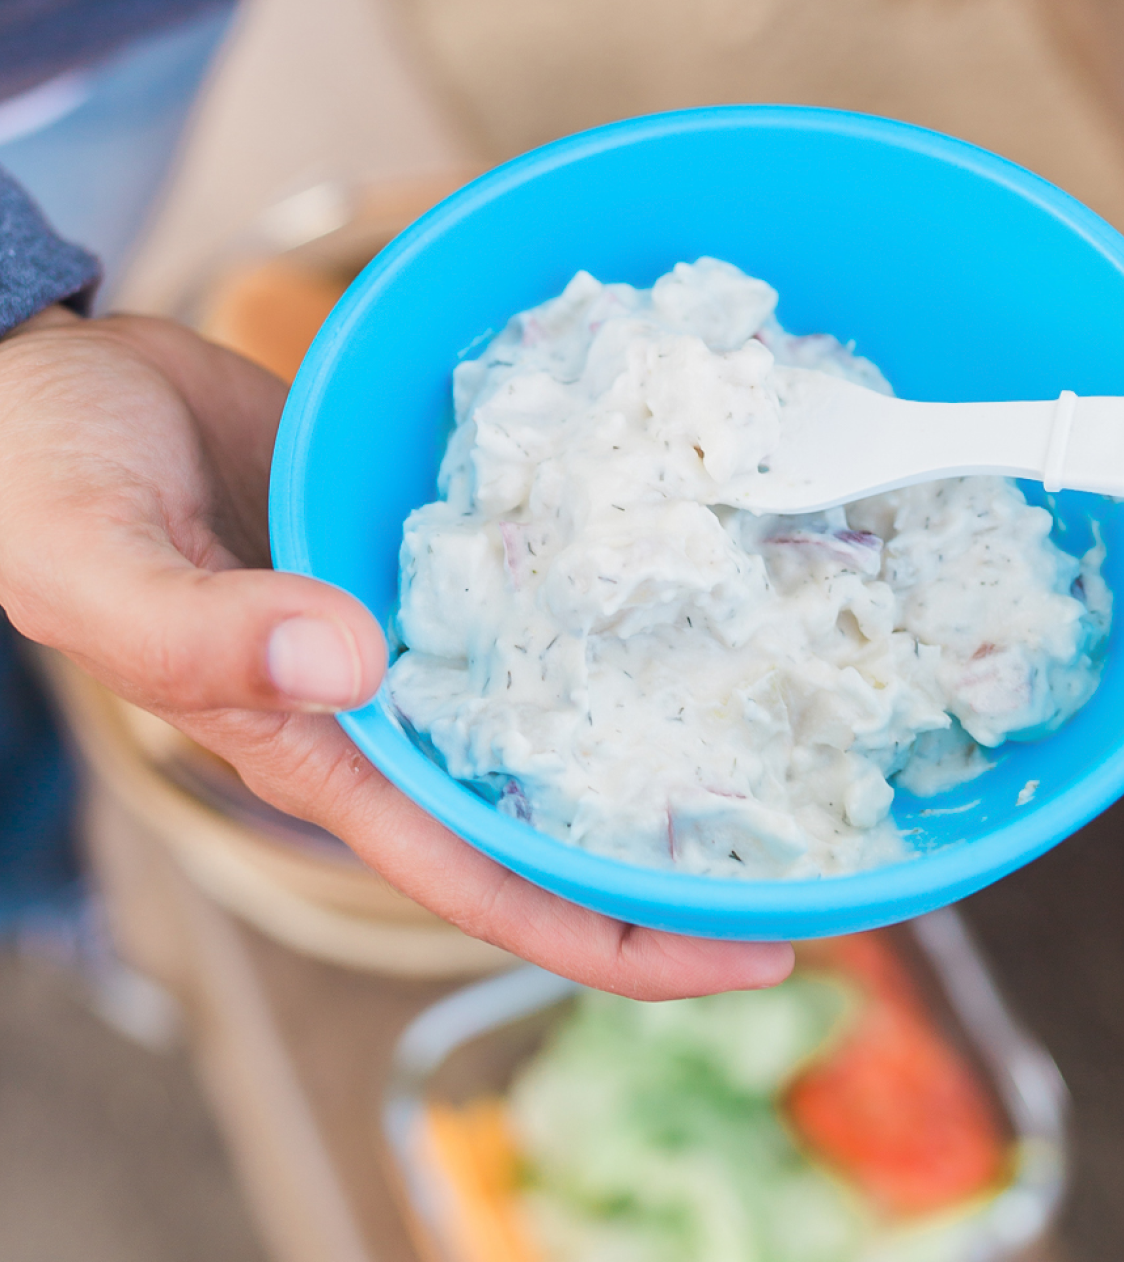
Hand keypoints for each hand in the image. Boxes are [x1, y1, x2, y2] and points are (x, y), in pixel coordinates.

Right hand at [0, 308, 791, 997]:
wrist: (66, 387)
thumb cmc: (48, 482)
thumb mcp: (99, 559)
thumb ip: (205, 629)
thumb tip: (353, 665)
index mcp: (324, 757)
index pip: (490, 888)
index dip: (619, 940)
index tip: (752, 954)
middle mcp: (393, 715)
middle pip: (557, 824)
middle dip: (683, 863)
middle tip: (828, 855)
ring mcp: (422, 637)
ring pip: (562, 719)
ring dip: (669, 745)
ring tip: (806, 734)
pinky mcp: (437, 558)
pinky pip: (544, 605)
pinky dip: (619, 617)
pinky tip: (706, 589)